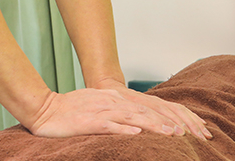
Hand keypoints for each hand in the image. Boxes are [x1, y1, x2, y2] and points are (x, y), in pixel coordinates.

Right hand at [26, 88, 210, 138]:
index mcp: (116, 99)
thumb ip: (119, 113)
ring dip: (154, 125)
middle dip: (169, 122)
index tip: (188, 128)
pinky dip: (124, 129)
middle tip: (189, 134)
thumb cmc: (71, 110)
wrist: (45, 109)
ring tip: (171, 134)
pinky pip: (109, 125)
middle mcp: (112, 102)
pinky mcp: (89, 121)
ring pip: (133, 117)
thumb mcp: (99, 108)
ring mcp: (101, 111)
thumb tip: (139, 124)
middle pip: (146, 111)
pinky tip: (137, 134)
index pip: (149, 108)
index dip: (170, 117)